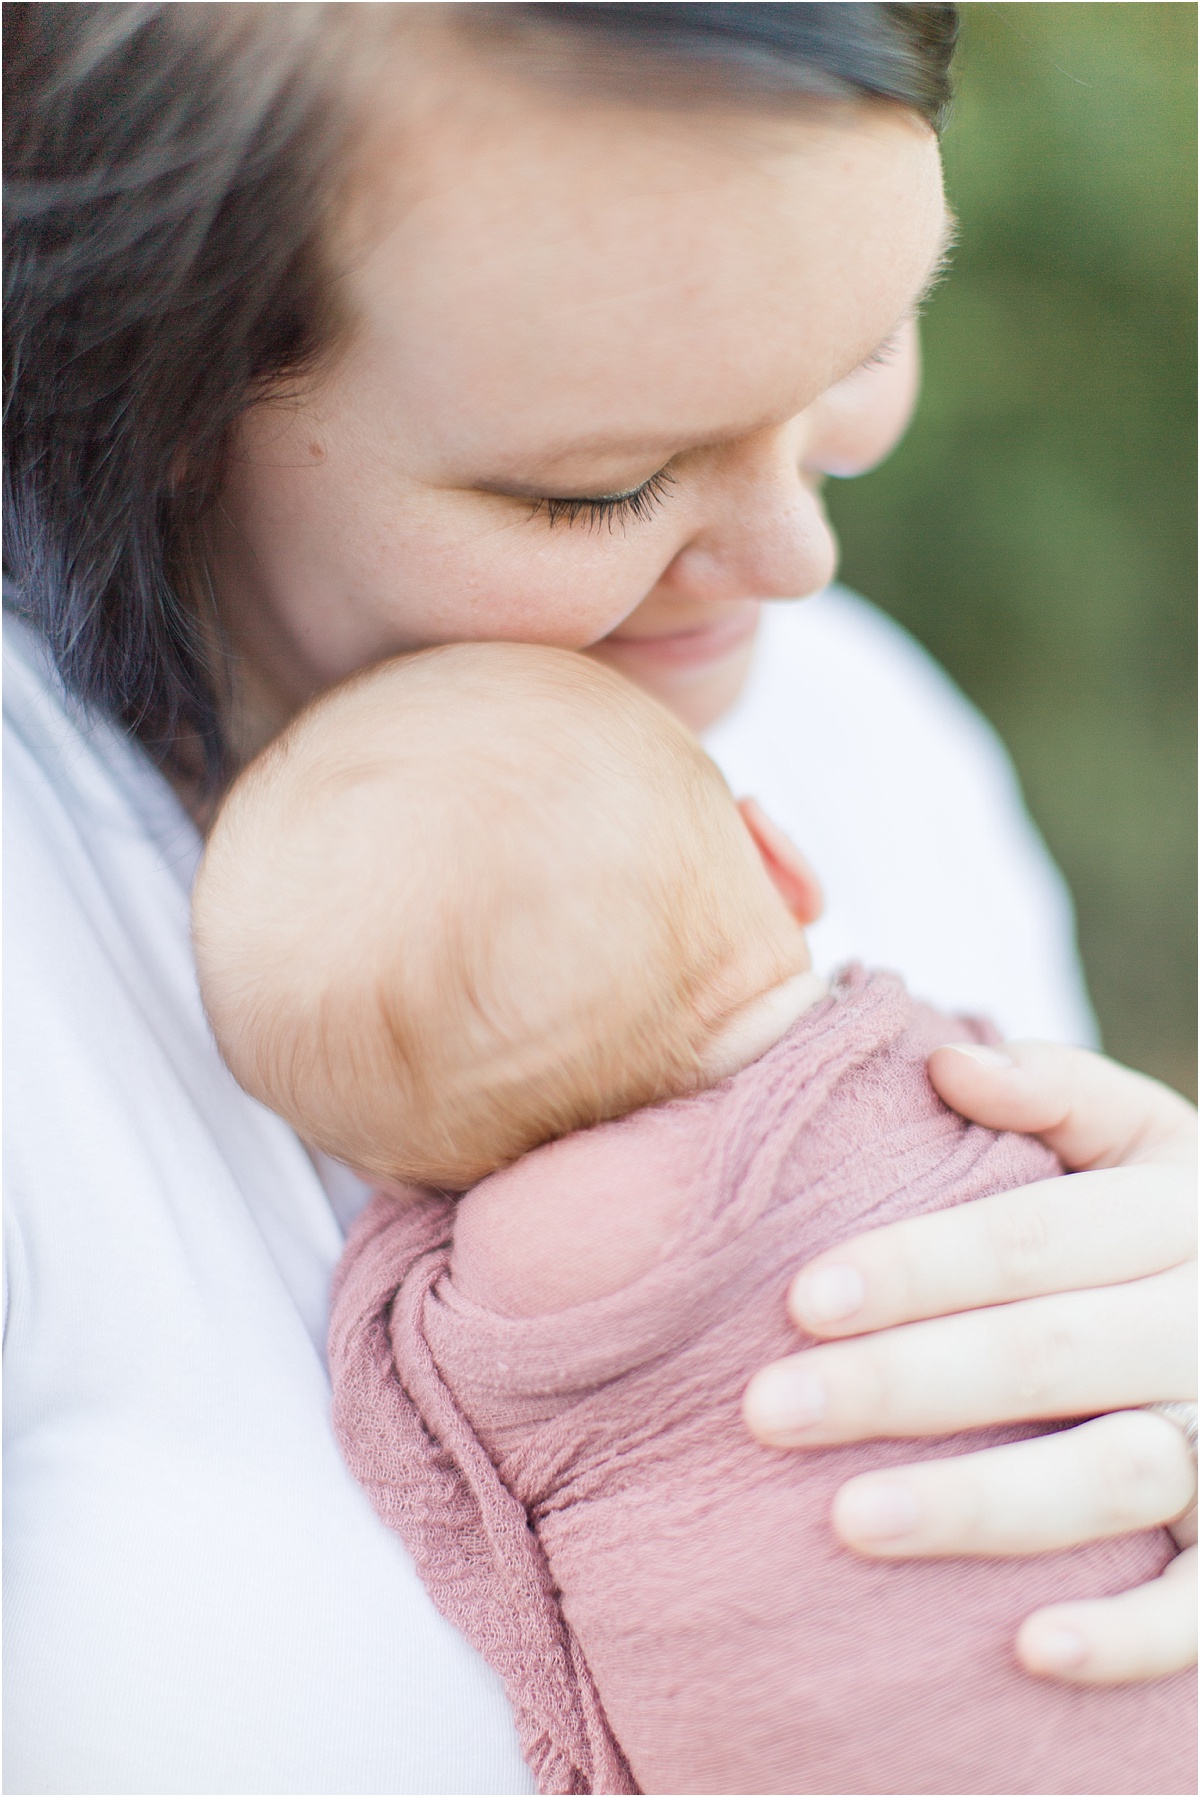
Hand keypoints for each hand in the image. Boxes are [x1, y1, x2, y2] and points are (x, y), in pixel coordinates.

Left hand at [743, 1040, 1195, 1685]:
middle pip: (1048, 1354)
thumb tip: (946, 1062)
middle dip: (902, 1383)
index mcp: (1176, 1215)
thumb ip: (1056, 1090)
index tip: (800, 1299)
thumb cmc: (1169, 1222)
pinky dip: (1132, 1636)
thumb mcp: (1147, 1136)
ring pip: (1115, 1476)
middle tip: (768, 1410)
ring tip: (848, 1520)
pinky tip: (1029, 1650)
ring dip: (983, 1503)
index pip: (1032, 1239)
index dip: (918, 1267)